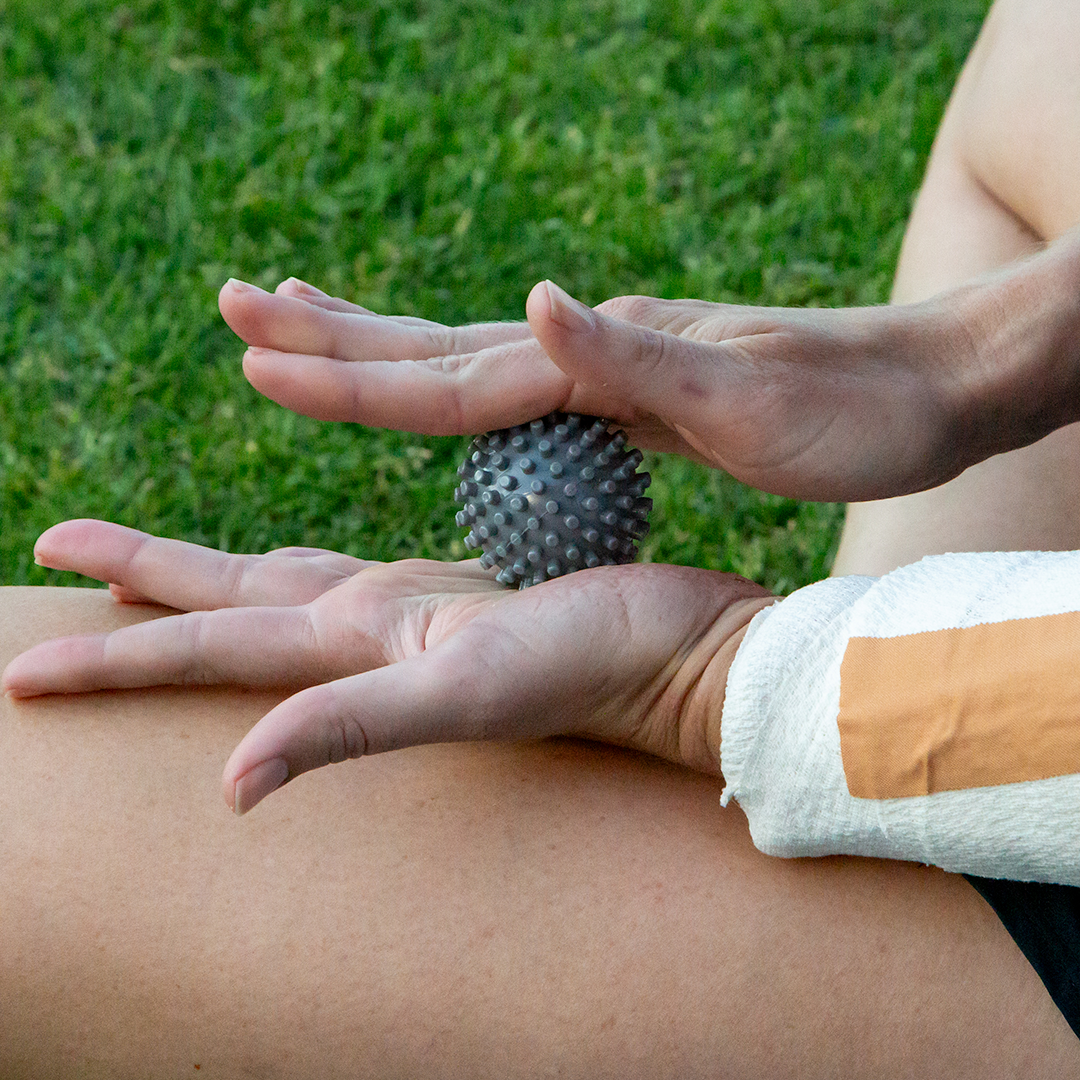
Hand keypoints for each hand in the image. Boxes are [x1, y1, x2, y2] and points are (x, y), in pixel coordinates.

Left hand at [1, 521, 773, 813]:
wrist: (677, 651)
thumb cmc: (589, 666)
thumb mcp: (463, 693)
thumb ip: (345, 726)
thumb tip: (227, 789)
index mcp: (353, 644)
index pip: (204, 648)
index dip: (112, 657)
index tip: (23, 673)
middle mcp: (366, 629)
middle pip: (223, 602)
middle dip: (137, 584)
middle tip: (56, 548)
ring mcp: (409, 613)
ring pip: (281, 581)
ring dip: (209, 569)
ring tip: (152, 555)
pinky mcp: (456, 594)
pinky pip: (355, 570)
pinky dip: (312, 562)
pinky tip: (309, 568)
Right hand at [218, 237, 1079, 501]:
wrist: (932, 388)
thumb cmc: (855, 415)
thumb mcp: (753, 401)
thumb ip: (638, 363)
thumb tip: (531, 302)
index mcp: (602, 362)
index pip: (451, 379)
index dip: (352, 376)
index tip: (254, 358)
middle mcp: (592, 350)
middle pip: (436, 347)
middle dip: (330, 334)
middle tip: (235, 301)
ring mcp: (608, 365)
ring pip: (466, 359)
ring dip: (378, 344)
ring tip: (308, 318)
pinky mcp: (631, 389)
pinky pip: (518, 388)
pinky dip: (457, 380)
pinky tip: (449, 380)